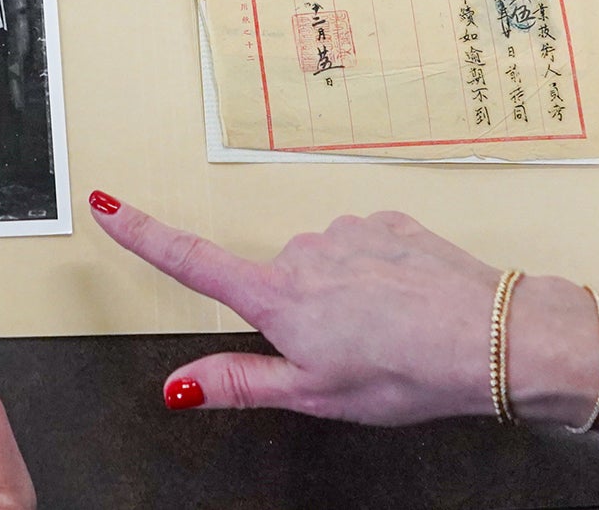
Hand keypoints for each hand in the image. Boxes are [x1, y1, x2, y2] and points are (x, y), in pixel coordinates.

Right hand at [88, 193, 598, 436]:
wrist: (492, 336)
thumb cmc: (406, 372)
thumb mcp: (314, 394)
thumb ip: (238, 383)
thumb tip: (175, 387)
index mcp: (277, 298)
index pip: (190, 261)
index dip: (143, 234)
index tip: (106, 203)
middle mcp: (303, 252)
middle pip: (274, 280)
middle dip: (297, 311)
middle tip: (346, 351)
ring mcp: (346, 230)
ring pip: (322, 263)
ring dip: (341, 292)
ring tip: (385, 329)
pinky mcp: (385, 220)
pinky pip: (361, 246)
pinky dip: (374, 273)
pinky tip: (403, 301)